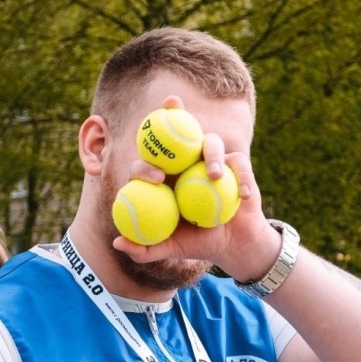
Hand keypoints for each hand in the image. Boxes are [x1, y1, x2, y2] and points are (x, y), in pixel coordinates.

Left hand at [113, 97, 280, 282]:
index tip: (157, 178)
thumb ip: (144, 249)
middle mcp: (188, 162)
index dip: (146, 164)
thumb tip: (116, 243)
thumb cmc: (197, 243)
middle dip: (173, 112)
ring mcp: (213, 159)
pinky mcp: (236, 164)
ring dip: (212, 155)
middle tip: (174, 114)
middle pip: (178, 131)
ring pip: (211, 142)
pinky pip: (239, 163)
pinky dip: (242, 177)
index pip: (149, 162)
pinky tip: (244, 193)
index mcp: (166, 176)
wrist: (232, 243)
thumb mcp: (169, 248)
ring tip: (214, 176)